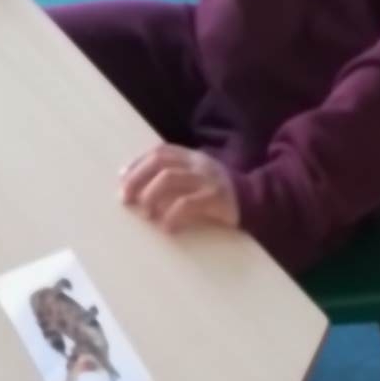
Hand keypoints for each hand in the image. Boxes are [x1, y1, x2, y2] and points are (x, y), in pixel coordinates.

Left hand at [120, 145, 239, 234]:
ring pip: (169, 178)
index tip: (122, 180)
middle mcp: (198, 163)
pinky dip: (172, 215)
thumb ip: (174, 178)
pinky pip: (187, 203)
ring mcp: (207, 179)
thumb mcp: (197, 178)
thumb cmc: (219, 193)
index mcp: (192, 157)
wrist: (257, 201)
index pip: (160, 152)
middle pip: (160, 162)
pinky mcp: (216, 198)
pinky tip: (167, 228)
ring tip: (145, 214)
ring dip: (150, 195)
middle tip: (126, 199)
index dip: (138, 164)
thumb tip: (137, 189)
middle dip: (137, 179)